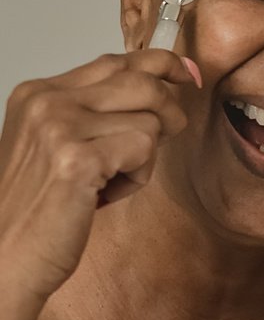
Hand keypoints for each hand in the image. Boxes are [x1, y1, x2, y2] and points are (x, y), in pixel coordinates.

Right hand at [0, 50, 197, 301]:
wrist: (4, 258)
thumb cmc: (37, 209)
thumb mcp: (57, 145)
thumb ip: (95, 114)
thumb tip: (160, 90)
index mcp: (38, 94)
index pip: (115, 61)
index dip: (160, 64)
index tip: (188, 73)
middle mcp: (46, 102)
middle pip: (142, 81)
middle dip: (170, 111)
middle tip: (166, 138)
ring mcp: (59, 127)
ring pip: (151, 120)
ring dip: (145, 157)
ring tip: (109, 182)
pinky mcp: (77, 159)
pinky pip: (145, 149)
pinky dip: (137, 178)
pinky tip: (104, 197)